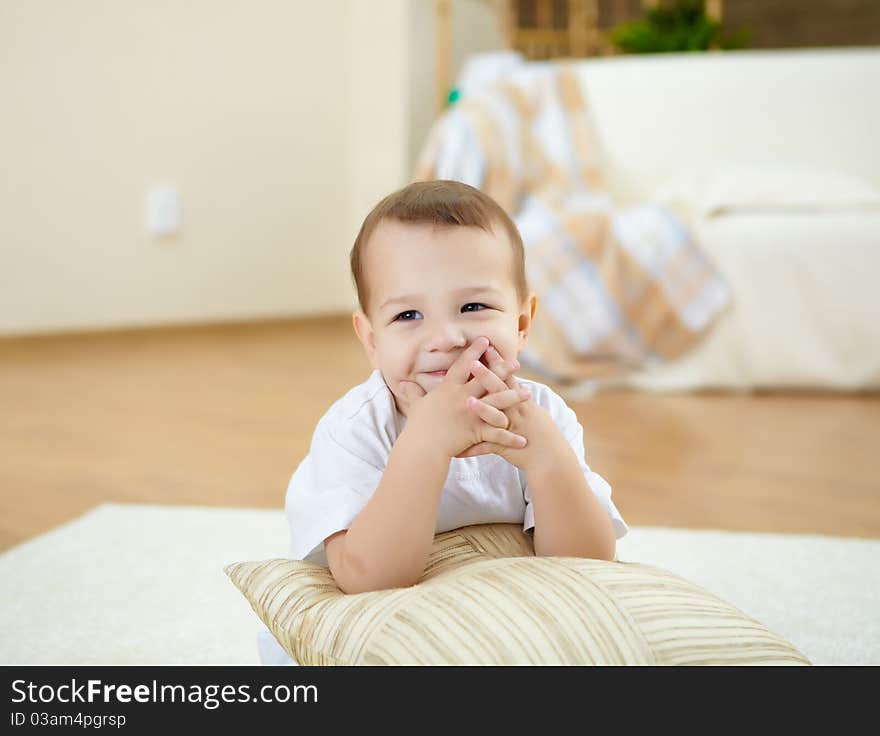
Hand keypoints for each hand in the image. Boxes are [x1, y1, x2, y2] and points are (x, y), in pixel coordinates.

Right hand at [396, 337, 530, 458]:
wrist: (422, 446)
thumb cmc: (418, 427)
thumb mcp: (415, 406)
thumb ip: (412, 392)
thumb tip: (401, 383)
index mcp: (449, 389)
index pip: (463, 365)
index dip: (475, 352)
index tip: (485, 340)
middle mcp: (462, 398)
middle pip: (486, 379)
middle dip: (502, 369)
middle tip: (516, 362)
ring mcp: (471, 414)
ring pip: (497, 402)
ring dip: (514, 398)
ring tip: (528, 393)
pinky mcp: (476, 431)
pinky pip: (497, 434)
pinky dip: (510, 438)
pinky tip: (523, 440)